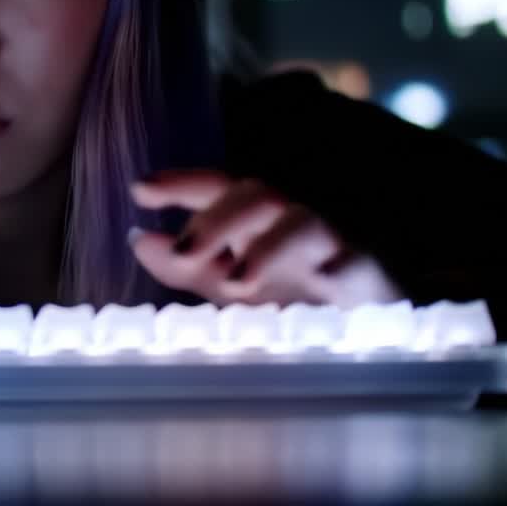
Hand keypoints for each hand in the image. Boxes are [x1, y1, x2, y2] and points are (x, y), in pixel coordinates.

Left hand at [127, 170, 401, 306]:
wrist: (364, 324)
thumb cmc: (291, 294)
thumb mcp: (229, 281)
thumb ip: (186, 263)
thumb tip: (139, 239)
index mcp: (252, 220)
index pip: (215, 187)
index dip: (179, 182)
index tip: (139, 189)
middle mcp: (288, 221)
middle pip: (255, 194)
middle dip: (216, 219)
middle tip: (182, 253)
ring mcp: (330, 244)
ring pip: (302, 222)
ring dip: (267, 248)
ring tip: (236, 283)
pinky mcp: (367, 273)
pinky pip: (354, 261)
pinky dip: (335, 268)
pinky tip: (318, 284)